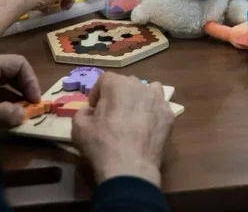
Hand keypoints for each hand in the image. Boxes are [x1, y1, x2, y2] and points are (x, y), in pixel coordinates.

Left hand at [0, 54, 40, 127]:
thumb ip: (3, 113)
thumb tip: (23, 114)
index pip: (19, 63)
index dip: (31, 81)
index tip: (34, 101)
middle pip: (13, 68)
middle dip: (25, 86)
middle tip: (31, 106)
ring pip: (4, 78)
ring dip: (15, 93)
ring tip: (21, 110)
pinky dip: (4, 97)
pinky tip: (5, 111)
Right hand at [72, 72, 173, 187]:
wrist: (130, 167)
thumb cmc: (101, 145)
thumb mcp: (78, 128)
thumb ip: (82, 113)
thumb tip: (90, 112)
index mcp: (117, 85)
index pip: (105, 79)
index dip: (97, 93)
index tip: (94, 108)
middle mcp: (140, 86)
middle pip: (127, 83)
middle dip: (118, 95)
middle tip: (112, 114)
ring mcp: (158, 100)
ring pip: (148, 90)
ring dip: (139, 98)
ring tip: (133, 115)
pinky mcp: (169, 115)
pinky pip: (160, 107)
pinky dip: (153, 113)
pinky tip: (146, 128)